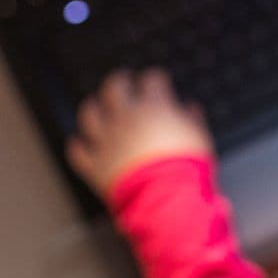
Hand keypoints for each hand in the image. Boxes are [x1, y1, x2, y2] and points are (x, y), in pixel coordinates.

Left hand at [66, 69, 212, 195]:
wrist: (167, 199)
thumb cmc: (186, 169)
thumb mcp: (199, 138)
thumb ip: (191, 119)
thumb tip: (190, 109)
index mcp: (153, 107)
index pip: (151, 80)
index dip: (155, 79)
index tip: (158, 80)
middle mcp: (125, 118)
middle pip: (114, 87)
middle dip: (119, 81)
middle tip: (123, 81)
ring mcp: (107, 140)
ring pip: (89, 114)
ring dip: (92, 108)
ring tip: (95, 105)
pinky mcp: (96, 164)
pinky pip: (78, 152)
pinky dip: (78, 147)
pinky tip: (79, 144)